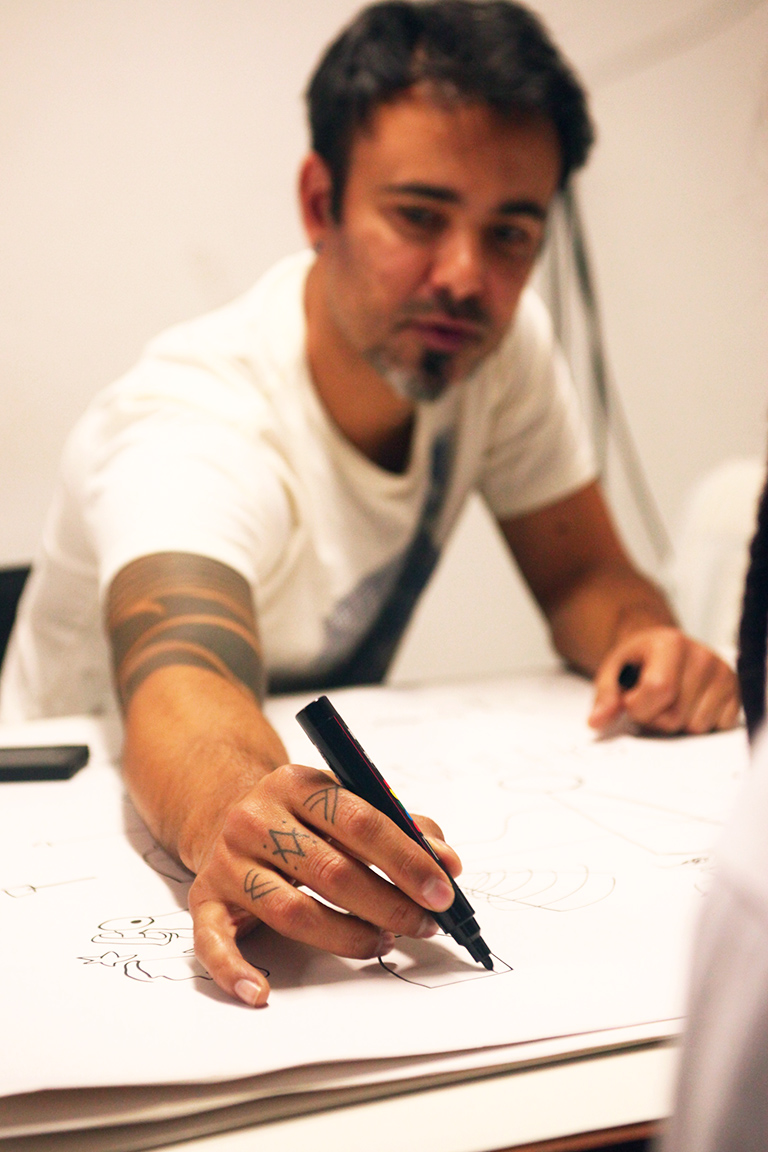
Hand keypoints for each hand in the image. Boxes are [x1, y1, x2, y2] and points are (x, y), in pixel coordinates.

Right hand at [187, 763, 461, 1005]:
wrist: (227, 814)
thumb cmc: (304, 819)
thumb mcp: (347, 804)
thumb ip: (401, 827)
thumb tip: (449, 863)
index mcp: (298, 784)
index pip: (360, 821)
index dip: (407, 860)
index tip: (442, 891)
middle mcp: (256, 818)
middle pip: (331, 871)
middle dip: (388, 904)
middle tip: (423, 925)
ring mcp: (228, 860)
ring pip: (290, 910)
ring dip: (345, 937)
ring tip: (381, 943)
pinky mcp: (204, 898)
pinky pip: (212, 942)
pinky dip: (235, 972)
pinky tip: (261, 993)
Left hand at [588, 626, 740, 734]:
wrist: (662, 647)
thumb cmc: (637, 661)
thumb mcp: (613, 672)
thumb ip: (605, 697)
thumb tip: (597, 722)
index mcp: (670, 643)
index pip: (659, 688)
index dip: (638, 706)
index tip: (630, 700)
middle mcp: (702, 655)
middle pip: (675, 715)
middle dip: (655, 718)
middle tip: (650, 701)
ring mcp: (723, 673)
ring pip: (696, 726)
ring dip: (677, 723)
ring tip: (670, 701)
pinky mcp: (736, 691)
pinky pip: (716, 727)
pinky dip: (699, 722)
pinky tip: (689, 704)